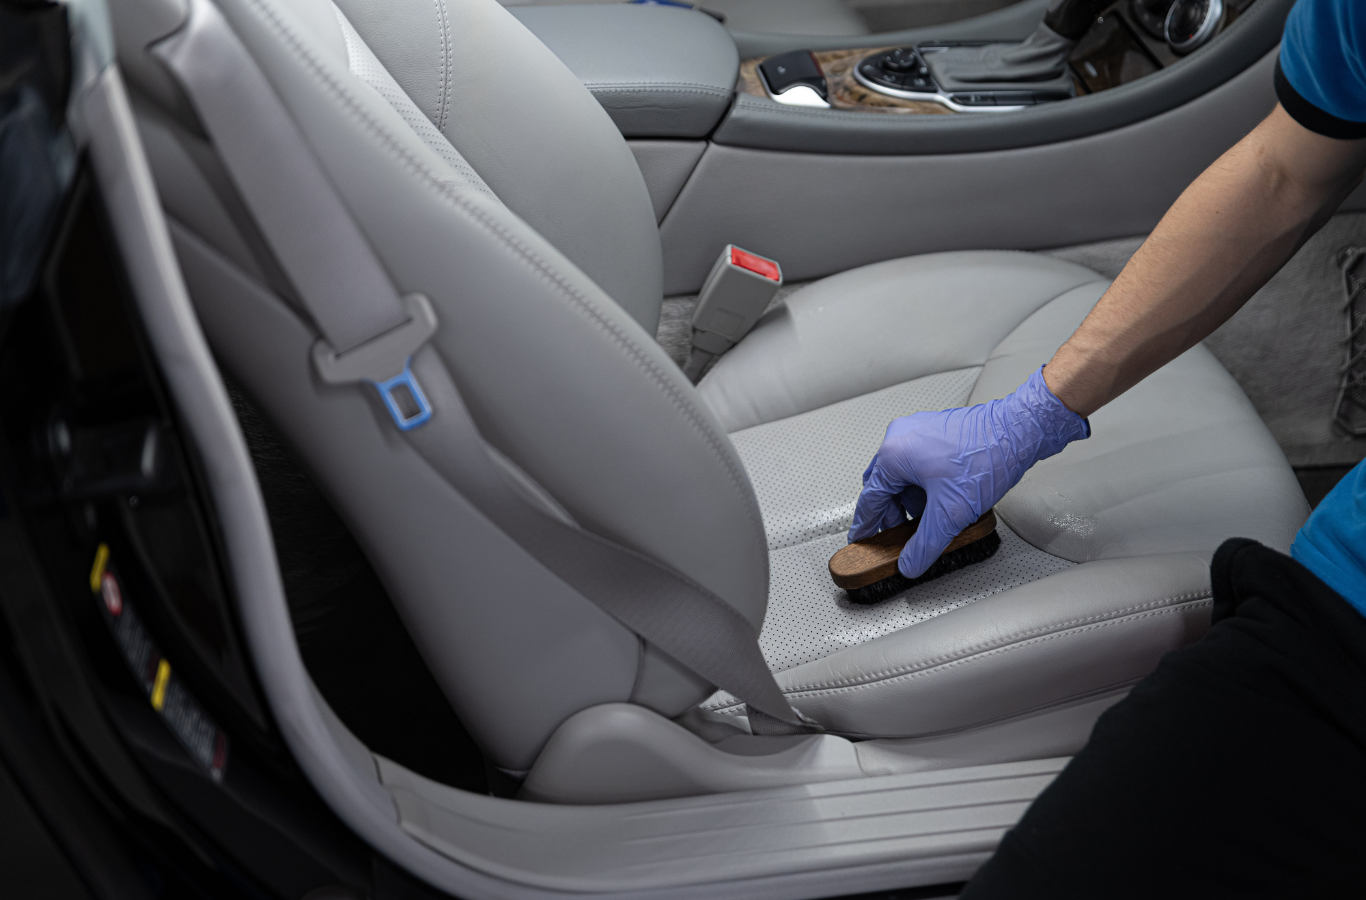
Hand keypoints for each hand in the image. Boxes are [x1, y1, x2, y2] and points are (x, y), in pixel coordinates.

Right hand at [848, 367, 1089, 576]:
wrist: (1019, 430)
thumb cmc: (987, 457)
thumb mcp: (951, 513)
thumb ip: (925, 544)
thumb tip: (910, 563)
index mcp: (894, 453)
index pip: (870, 498)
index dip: (867, 525)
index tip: (861, 538)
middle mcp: (901, 436)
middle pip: (883, 484)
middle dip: (892, 513)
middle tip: (901, 534)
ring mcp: (918, 429)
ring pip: (902, 473)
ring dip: (910, 498)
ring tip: (930, 516)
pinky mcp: (935, 429)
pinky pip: (918, 461)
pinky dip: (923, 483)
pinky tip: (941, 497)